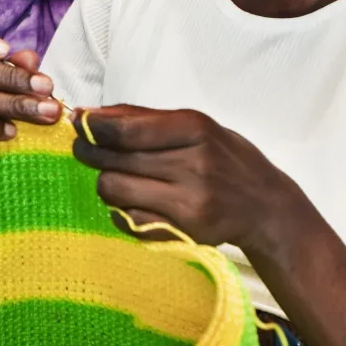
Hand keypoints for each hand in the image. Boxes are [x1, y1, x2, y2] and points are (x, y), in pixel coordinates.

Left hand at [73, 106, 303, 255]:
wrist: (267, 207)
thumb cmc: (225, 159)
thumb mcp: (197, 126)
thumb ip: (146, 118)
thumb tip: (92, 114)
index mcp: (195, 129)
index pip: (126, 129)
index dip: (92, 127)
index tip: (78, 124)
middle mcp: (193, 164)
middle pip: (114, 159)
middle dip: (90, 153)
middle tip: (85, 150)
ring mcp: (189, 201)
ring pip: (114, 190)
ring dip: (106, 182)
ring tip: (116, 177)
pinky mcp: (184, 231)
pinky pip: (128, 219)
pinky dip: (122, 210)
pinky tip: (134, 202)